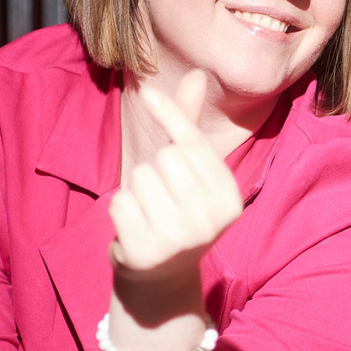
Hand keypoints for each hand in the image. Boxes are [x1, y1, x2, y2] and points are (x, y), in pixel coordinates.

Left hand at [109, 71, 243, 291]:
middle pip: (165, 158)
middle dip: (154, 170)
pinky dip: (120, 209)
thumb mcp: (188, 171)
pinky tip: (134, 228)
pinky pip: (120, 202)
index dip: (168, 115)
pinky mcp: (148, 253)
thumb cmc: (174, 210)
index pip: (192, 143)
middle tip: (161, 198)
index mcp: (230, 198)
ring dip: (136, 190)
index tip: (146, 93)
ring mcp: (181, 240)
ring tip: (149, 214)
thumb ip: (189, 125)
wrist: (161, 275)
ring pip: (141, 176)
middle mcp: (212, 220)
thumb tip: (197, 74)